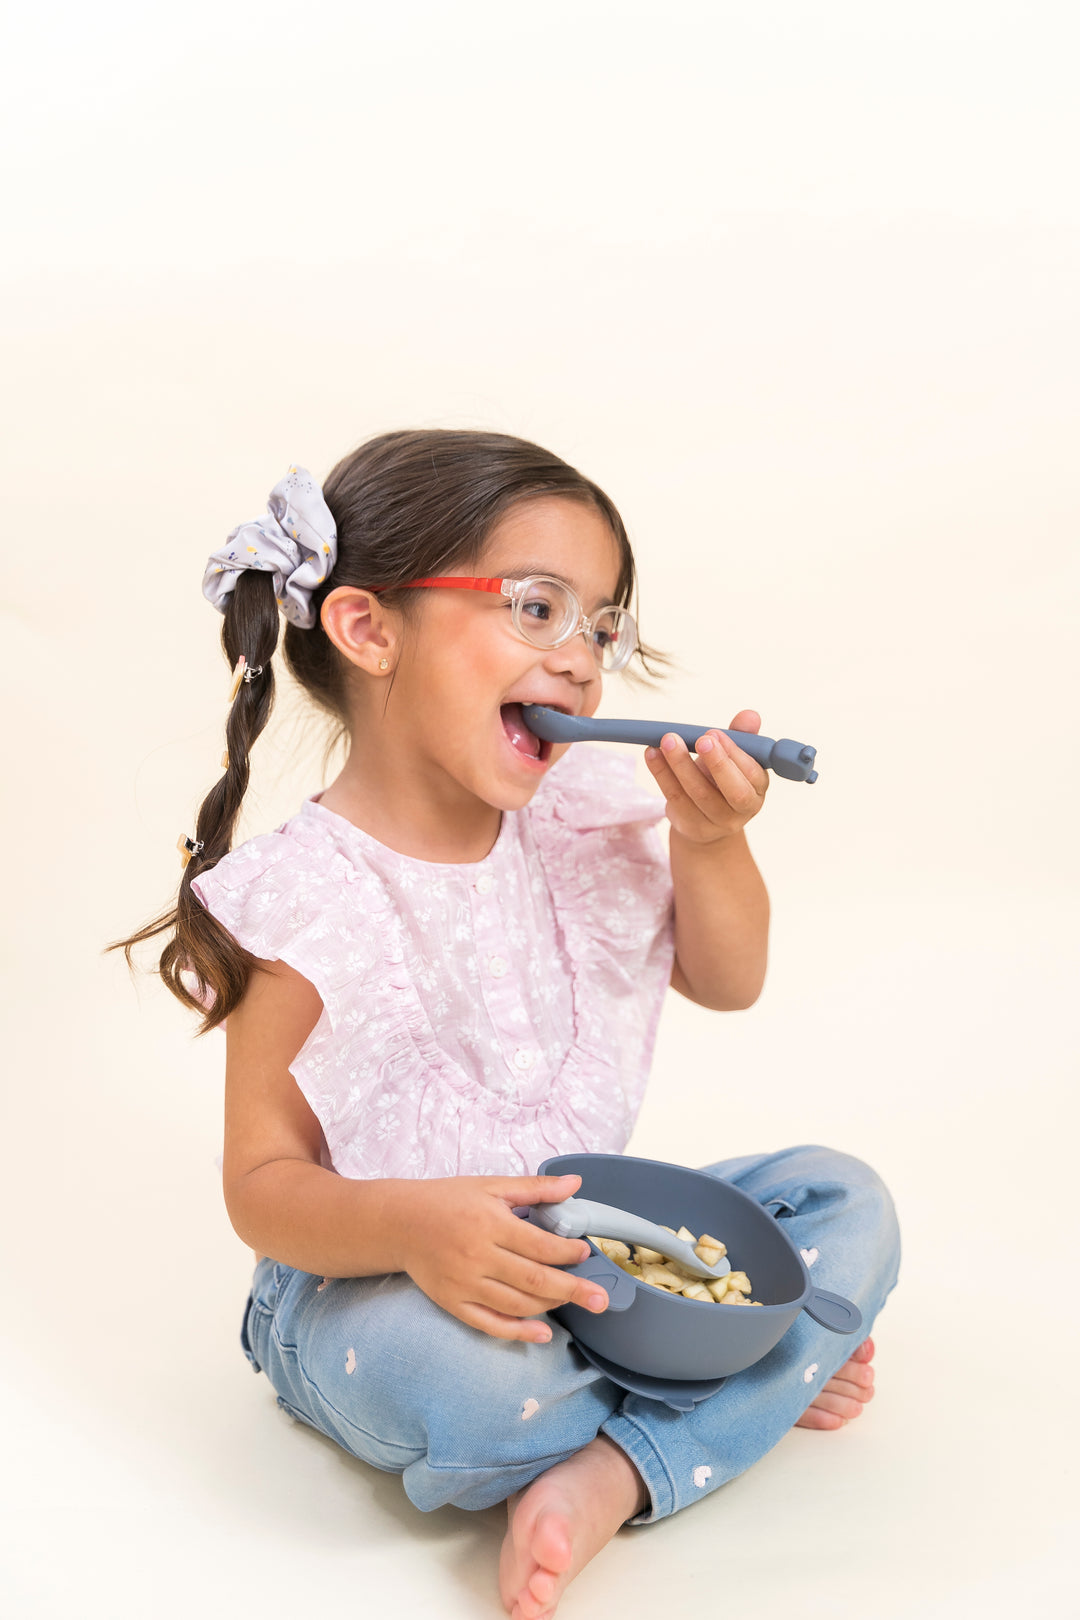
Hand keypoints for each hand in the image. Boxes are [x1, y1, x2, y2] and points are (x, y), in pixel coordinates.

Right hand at [402, 1173, 611, 1342]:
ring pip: (517, 1305)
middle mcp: (478, 1256)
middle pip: (535, 1281)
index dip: (568, 1252)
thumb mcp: (491, 1185)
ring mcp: (464, 1284)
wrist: (400, 1222)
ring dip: (550, 1307)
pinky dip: (518, 1333)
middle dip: (573, 1290)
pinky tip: (542, 1333)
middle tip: (601, 1299)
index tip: (584, 1252)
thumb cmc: (448, 1200)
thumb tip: (575, 1184)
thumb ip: (535, 1188)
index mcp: (490, 1224)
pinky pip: (490, 1325)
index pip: (540, 1246)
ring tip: (571, 1301)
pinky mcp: (453, 1303)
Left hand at [645, 708, 768, 844]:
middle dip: (717, 763)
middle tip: (700, 739)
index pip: (752, 773)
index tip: (714, 733)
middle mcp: (742, 810)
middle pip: (733, 791)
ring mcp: (716, 822)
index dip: (734, 753)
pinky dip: (661, 773)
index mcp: (757, 790)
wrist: (705, 819)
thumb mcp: (734, 758)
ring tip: (668, 740)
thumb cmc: (722, 780)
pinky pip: (675, 797)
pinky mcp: (690, 825)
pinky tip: (652, 753)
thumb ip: (742, 736)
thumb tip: (750, 715)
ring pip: (698, 794)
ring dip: (681, 764)